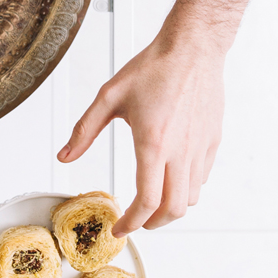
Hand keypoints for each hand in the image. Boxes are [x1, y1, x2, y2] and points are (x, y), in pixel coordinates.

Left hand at [58, 0, 248, 233]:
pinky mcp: (213, 142)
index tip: (120, 228)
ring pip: (191, 197)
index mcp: (153, 144)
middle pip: (173, 210)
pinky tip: (169, 178)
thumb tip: (64, 156)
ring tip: (151, 204)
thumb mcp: (109, 97)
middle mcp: (181, 152)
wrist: (193, 49)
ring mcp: (201, 149)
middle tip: (136, 222)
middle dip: (153, 224)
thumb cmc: (152, 68)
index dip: (132, 223)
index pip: (147, 202)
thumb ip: (84, 131)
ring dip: (171, 208)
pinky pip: (202, 178)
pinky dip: (186, 189)